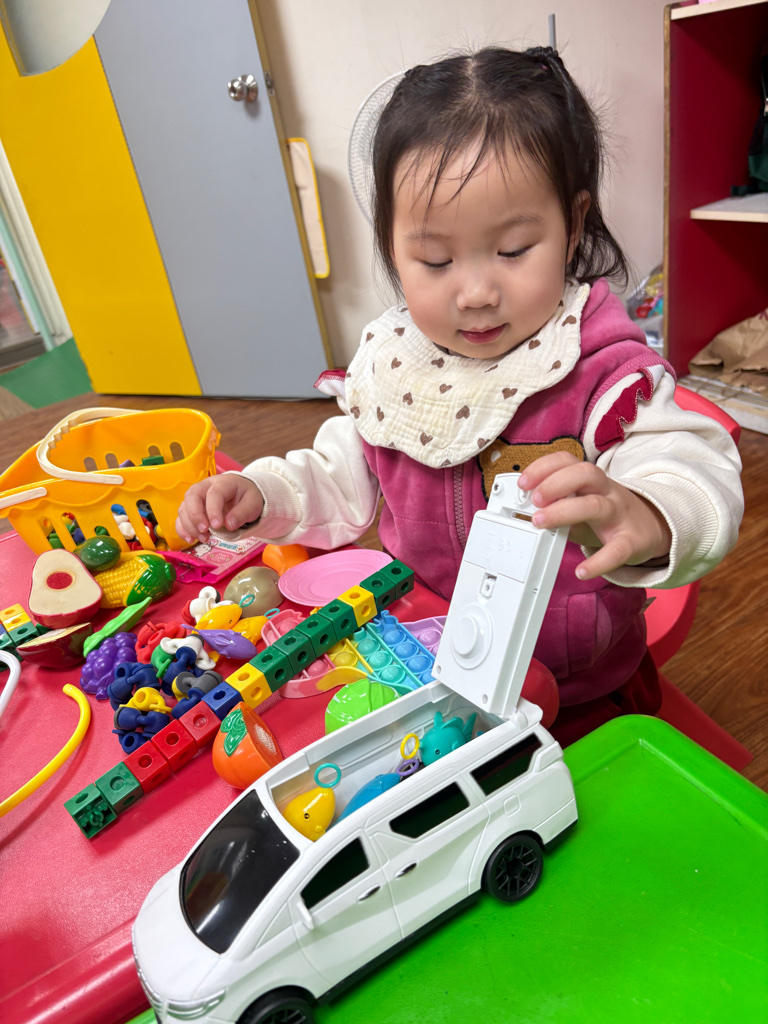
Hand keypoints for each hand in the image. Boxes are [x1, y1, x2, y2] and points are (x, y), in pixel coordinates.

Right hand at [176, 475, 263, 543]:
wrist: (242, 494)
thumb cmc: (246, 497)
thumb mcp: (253, 503)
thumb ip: (243, 513)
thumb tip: (229, 525)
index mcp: (223, 482)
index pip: (214, 493)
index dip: (213, 509)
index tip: (217, 525)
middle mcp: (205, 486)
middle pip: (192, 496)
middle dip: (195, 515)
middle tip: (204, 530)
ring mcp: (196, 497)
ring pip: (184, 507)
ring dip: (190, 525)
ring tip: (203, 538)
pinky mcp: (191, 509)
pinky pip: (181, 518)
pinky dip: (182, 529)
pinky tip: (191, 540)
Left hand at [517, 452, 671, 579]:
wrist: (652, 528)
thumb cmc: (609, 515)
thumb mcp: (582, 502)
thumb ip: (558, 505)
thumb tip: (529, 511)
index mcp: (591, 481)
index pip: (568, 461)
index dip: (544, 467)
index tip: (523, 482)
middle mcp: (606, 492)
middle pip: (585, 473)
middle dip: (555, 483)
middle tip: (534, 500)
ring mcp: (619, 515)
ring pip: (596, 505)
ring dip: (565, 511)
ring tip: (541, 523)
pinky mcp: (631, 542)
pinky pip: (617, 550)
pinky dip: (599, 562)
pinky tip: (582, 571)